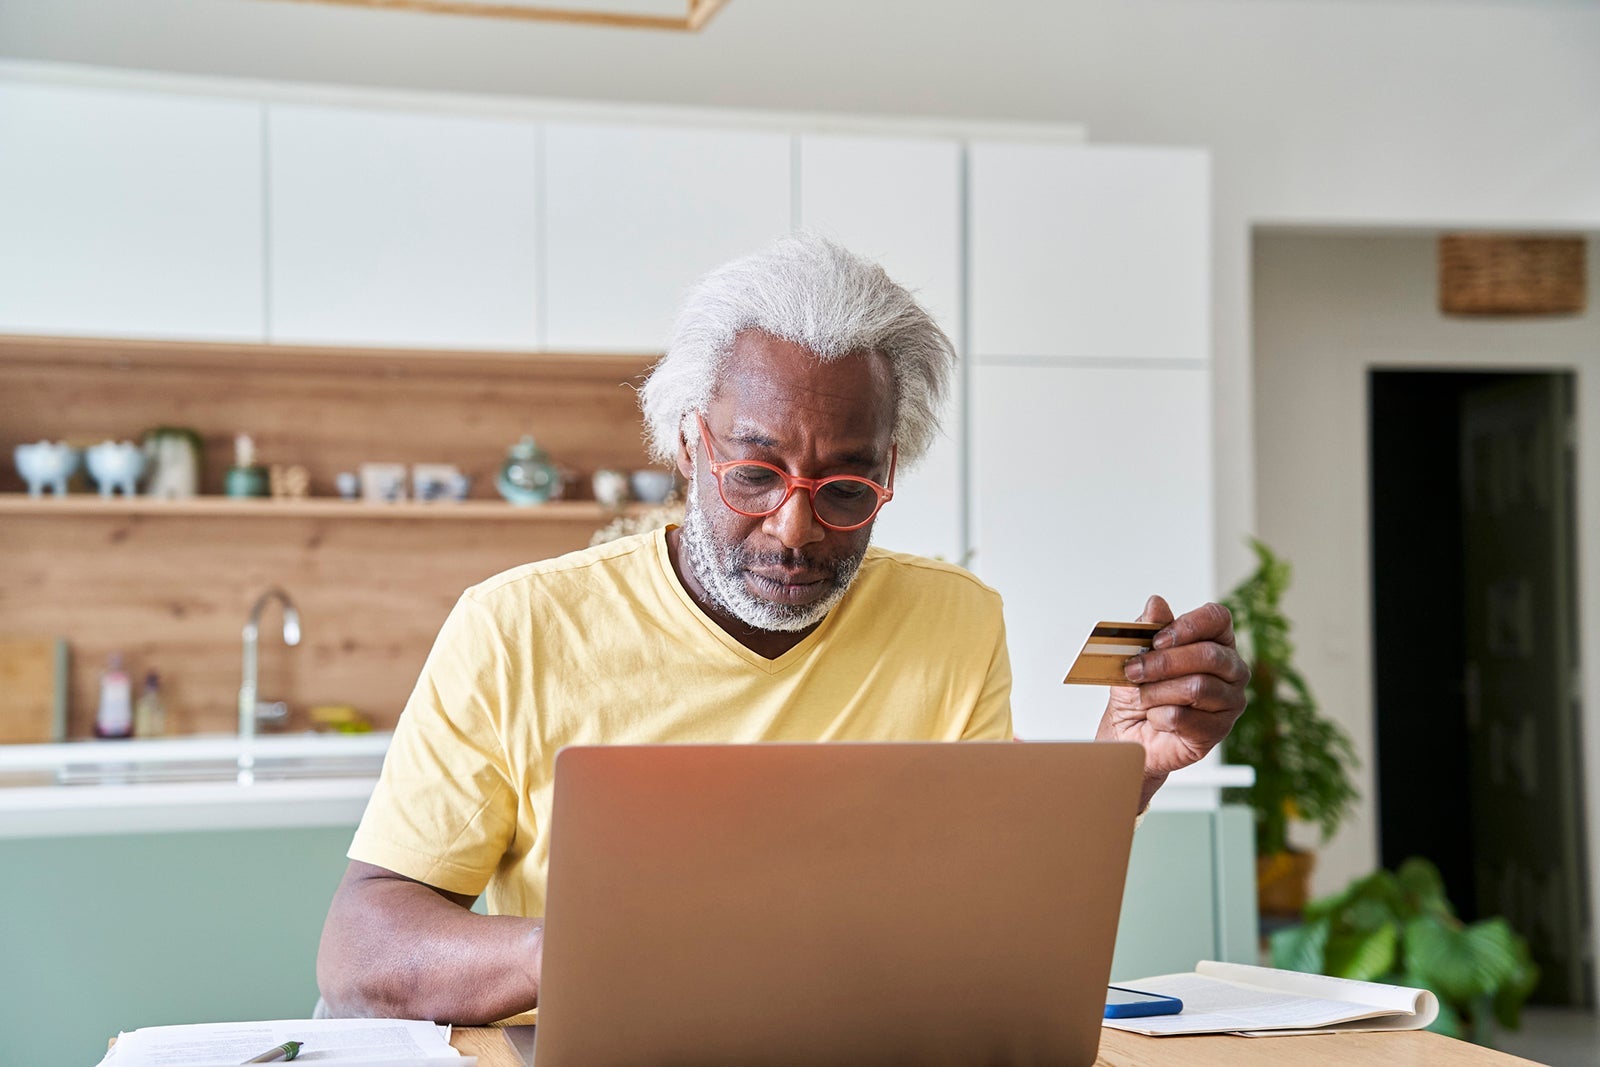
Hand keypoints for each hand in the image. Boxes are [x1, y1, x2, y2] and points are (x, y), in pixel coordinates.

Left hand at [1096, 595, 1248, 809]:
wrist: (1130, 733)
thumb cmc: (1139, 691)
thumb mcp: (1135, 655)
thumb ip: (1147, 629)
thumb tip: (1156, 603)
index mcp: (1215, 641)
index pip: (1217, 618)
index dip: (1188, 626)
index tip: (1157, 639)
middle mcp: (1232, 669)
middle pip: (1209, 655)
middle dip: (1164, 663)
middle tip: (1134, 671)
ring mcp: (1230, 701)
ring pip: (1198, 687)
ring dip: (1158, 692)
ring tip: (1142, 697)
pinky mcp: (1219, 730)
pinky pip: (1188, 718)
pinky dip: (1161, 716)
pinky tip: (1155, 718)